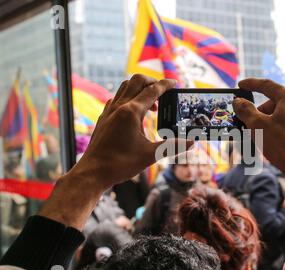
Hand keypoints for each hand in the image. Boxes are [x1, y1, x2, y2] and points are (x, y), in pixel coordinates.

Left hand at [40, 75, 192, 229]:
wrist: (93, 173)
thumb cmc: (120, 164)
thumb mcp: (151, 155)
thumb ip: (172, 146)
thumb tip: (191, 142)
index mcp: (131, 112)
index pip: (152, 91)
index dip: (166, 85)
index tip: (175, 82)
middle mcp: (119, 107)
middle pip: (137, 81)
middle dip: (152, 81)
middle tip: (164, 92)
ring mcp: (109, 111)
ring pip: (125, 87)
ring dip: (140, 89)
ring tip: (152, 105)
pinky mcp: (103, 118)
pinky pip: (117, 99)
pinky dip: (129, 98)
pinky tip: (134, 113)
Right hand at [233, 78, 284, 213]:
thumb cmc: (282, 145)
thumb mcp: (257, 126)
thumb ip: (245, 110)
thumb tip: (238, 102)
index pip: (267, 85)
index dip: (251, 84)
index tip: (241, 85)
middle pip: (275, 103)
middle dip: (260, 112)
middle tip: (249, 124)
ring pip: (284, 116)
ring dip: (270, 123)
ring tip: (261, 137)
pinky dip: (282, 131)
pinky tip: (276, 143)